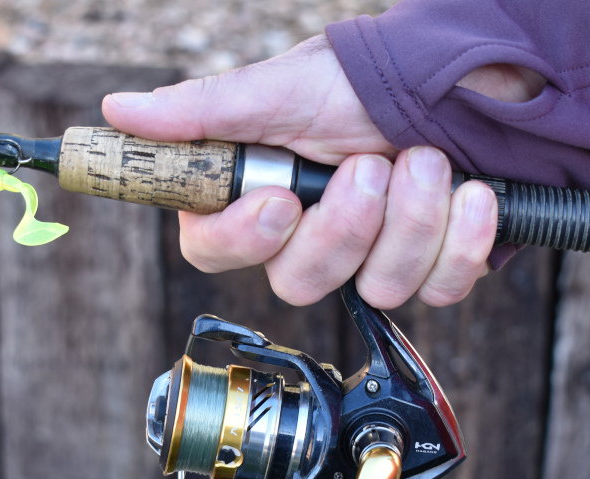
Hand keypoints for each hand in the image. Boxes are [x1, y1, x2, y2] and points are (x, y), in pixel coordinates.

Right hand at [101, 35, 499, 308]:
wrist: (462, 79)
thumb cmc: (362, 82)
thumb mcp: (282, 87)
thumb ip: (204, 111)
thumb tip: (117, 112)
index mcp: (257, 196)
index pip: (214, 250)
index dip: (244, 238)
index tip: (280, 201)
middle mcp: (307, 237)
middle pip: (299, 282)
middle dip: (346, 223)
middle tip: (372, 165)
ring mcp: (369, 261)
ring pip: (376, 288)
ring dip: (412, 217)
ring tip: (427, 159)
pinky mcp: (429, 271)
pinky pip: (438, 288)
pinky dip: (461, 236)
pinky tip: (472, 192)